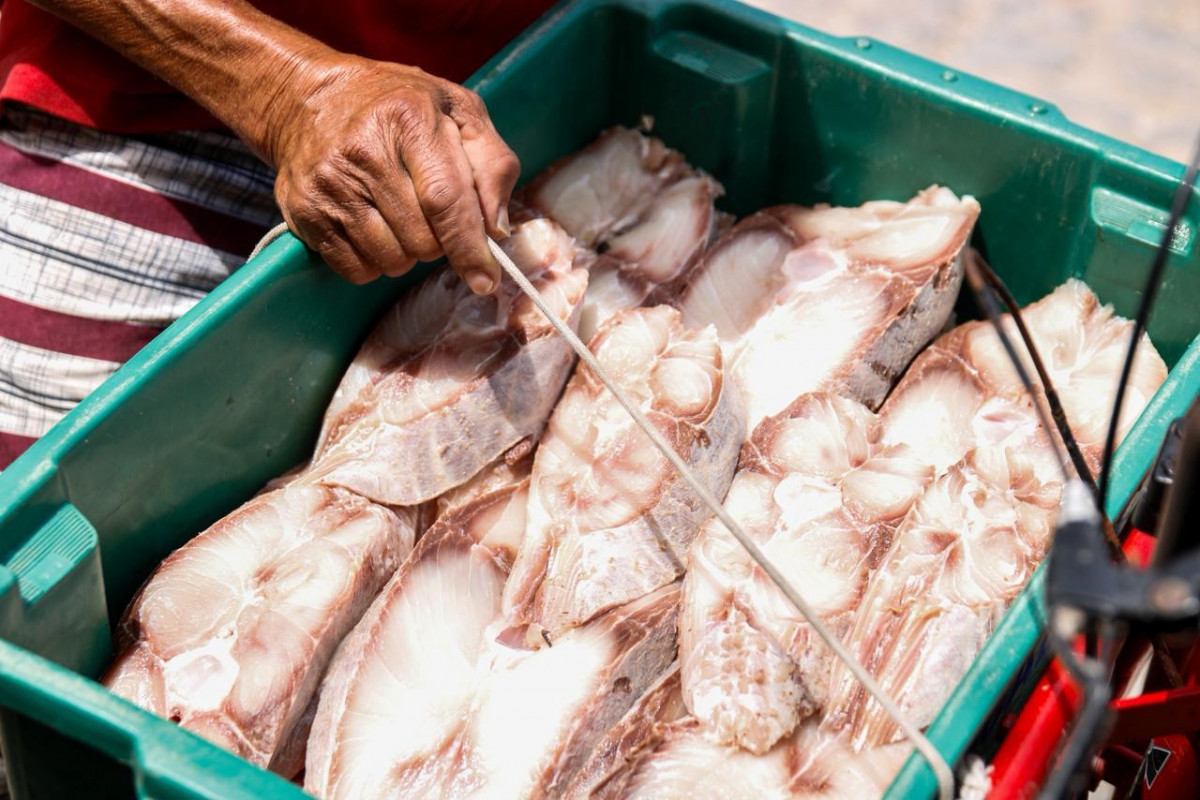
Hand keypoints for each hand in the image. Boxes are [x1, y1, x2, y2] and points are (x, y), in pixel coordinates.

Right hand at [265, 55, 518, 291]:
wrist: (308, 97)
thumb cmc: (400, 106)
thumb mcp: (459, 111)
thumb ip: (492, 165)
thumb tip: (497, 230)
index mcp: (409, 118)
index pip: (446, 199)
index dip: (469, 248)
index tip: (486, 281)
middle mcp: (363, 151)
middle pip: (422, 241)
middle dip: (439, 243)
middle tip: (431, 215)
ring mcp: (329, 184)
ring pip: (391, 260)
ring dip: (407, 254)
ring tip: (399, 216)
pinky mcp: (305, 212)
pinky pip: (357, 270)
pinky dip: (374, 262)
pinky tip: (372, 227)